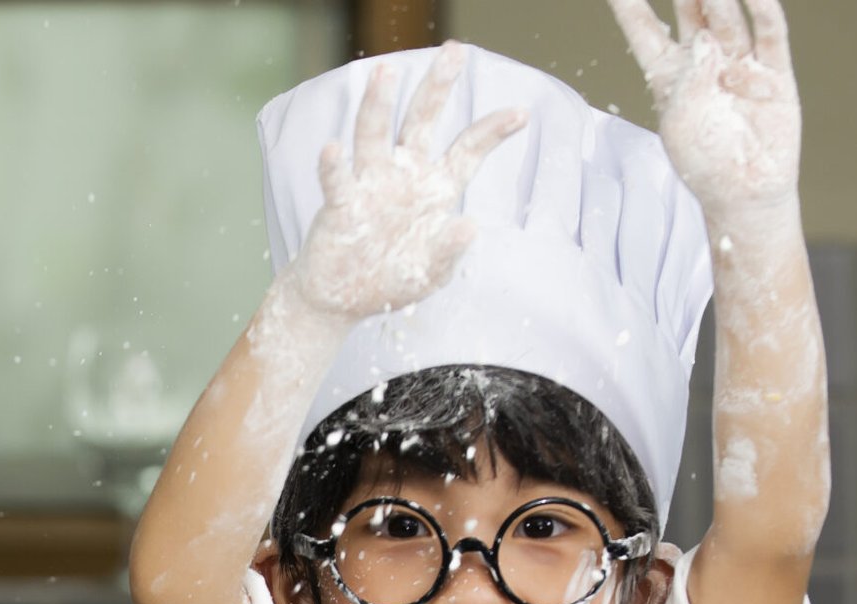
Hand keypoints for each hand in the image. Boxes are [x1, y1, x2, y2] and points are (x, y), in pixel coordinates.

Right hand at [280, 42, 526, 322]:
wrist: (342, 299)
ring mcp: (370, 186)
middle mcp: (403, 176)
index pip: (467, 150)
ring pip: (374, 135)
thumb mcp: (430, 273)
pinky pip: (337, 181)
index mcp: (434, 189)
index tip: (522, 113)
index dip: (492, 131)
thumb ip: (449, 253)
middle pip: (422, 121)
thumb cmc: (391, 279)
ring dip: (378, 104)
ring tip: (385, 72)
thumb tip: (469, 227)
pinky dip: (334, 166)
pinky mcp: (340, 206)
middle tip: (454, 52)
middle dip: (438, 87)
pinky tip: (333, 148)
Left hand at [606, 0, 800, 226]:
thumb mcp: (679, 122)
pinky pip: (768, 33)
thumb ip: (688, 80)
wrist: (744, 195)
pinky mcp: (773, 71)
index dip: (630, 5)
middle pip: (690, 8)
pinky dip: (762, 10)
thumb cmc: (703, 164)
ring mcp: (739, 61)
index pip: (645, 29)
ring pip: (727, 15)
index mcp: (669, 74)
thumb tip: (707, 42)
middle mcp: (704, 60)